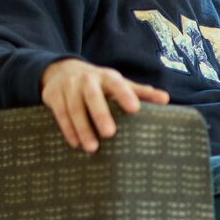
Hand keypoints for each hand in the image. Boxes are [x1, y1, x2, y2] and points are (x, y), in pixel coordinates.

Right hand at [41, 58, 169, 152]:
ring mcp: (68, 87)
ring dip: (82, 128)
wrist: (61, 71)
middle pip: (93, 96)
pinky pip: (60, 115)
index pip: (118, 84)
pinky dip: (68, 130)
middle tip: (110, 134)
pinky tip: (76, 144)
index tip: (135, 109)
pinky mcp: (53, 96)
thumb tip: (166, 99)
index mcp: (107, 77)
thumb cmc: (99, 82)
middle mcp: (87, 79)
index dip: (126, 95)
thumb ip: (140, 92)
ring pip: (74, 108)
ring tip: (92, 148)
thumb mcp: (118, 83)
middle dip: (100, 114)